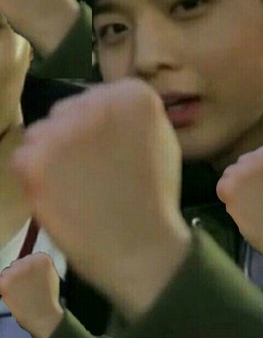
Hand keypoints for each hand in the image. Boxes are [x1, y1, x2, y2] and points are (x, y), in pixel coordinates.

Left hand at [0, 253, 63, 337]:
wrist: (43, 314)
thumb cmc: (48, 296)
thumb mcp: (51, 274)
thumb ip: (42, 266)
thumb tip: (31, 262)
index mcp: (42, 258)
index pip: (31, 258)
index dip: (30, 269)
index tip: (32, 279)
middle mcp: (29, 260)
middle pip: (18, 263)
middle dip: (19, 274)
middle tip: (25, 287)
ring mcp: (16, 271)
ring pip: (7, 272)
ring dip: (10, 281)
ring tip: (19, 292)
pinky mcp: (5, 281)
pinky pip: (0, 282)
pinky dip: (3, 288)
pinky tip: (11, 294)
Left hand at [10, 79, 190, 321]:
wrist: (140, 243)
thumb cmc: (155, 193)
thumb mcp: (162, 140)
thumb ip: (136, 116)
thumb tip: (110, 109)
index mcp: (134, 95)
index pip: (101, 94)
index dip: (102, 122)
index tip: (110, 146)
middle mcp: (96, 102)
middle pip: (69, 109)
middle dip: (76, 132)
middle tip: (91, 164)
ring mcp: (62, 130)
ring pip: (44, 130)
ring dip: (53, 151)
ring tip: (75, 181)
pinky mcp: (34, 158)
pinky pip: (25, 155)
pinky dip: (36, 173)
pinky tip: (60, 191)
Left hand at [217, 143, 262, 271]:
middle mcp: (262, 154)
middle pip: (247, 160)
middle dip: (250, 175)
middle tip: (259, 194)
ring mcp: (244, 169)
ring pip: (232, 171)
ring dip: (237, 184)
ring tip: (251, 202)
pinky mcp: (229, 184)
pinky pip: (222, 185)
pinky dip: (228, 196)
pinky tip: (242, 206)